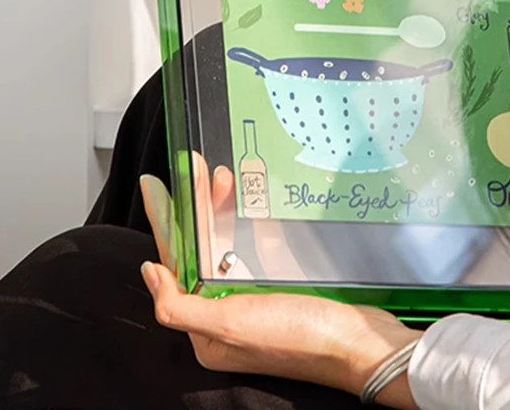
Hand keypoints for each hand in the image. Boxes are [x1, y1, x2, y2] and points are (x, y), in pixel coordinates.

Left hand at [140, 157, 420, 407]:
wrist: (358, 341)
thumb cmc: (296, 338)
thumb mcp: (229, 326)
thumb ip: (179, 306)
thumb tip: (151, 273)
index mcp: (207, 329)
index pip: (176, 267)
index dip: (166, 226)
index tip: (156, 190)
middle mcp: (227, 312)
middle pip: (201, 249)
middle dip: (196, 207)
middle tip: (193, 168)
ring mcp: (256, 295)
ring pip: (229, 242)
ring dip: (223, 207)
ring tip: (223, 176)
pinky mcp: (282, 283)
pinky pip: (259, 243)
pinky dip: (253, 218)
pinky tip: (254, 195)